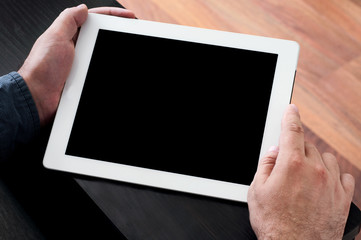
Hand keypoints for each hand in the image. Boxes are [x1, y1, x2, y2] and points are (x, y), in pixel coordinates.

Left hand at [18, 4, 134, 124]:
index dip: (111, 16)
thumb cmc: (42, 69)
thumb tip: (82, 8)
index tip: (128, 17)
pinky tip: (115, 69)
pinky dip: (106, 71)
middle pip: (101, 36)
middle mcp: (74, 48)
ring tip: (126, 51)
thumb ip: (68, 20)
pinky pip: (99, 72)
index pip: (93, 19)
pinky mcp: (82, 79)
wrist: (38, 97)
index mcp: (68, 34)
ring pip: (102, 55)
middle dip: (116, 34)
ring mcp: (79, 64)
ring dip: (112, 55)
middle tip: (132, 33)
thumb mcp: (55, 37)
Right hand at [247, 104, 354, 239]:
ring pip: (327, 158)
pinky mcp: (343, 198)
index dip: (291, 116)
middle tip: (287, 164)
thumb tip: (274, 151)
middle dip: (296, 149)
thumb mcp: (257, 191)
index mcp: (291, 165)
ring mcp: (332, 184)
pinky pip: (345, 175)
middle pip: (308, 144)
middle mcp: (315, 170)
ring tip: (305, 175)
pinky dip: (334, 174)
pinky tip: (324, 183)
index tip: (291, 109)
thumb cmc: (274, 224)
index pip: (292, 130)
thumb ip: (266, 164)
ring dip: (315, 160)